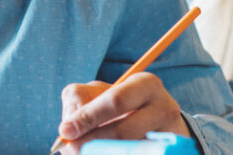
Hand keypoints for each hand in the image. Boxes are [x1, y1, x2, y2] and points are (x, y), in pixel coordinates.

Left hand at [57, 73, 191, 152]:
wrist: (156, 126)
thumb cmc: (119, 106)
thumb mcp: (99, 94)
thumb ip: (78, 101)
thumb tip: (68, 126)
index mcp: (146, 84)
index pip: (115, 101)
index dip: (87, 117)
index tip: (65, 131)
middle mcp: (163, 108)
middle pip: (122, 132)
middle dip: (90, 142)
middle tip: (70, 149)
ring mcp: (168, 135)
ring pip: (127, 150)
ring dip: (100, 153)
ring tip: (84, 152)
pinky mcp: (166, 152)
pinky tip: (104, 153)